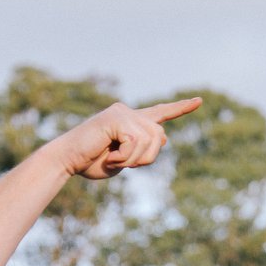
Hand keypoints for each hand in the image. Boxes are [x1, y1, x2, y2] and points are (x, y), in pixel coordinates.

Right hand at [51, 98, 200, 180]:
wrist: (67, 161)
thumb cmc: (89, 163)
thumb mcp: (123, 161)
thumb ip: (142, 150)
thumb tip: (164, 135)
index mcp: (131, 122)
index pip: (160, 113)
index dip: (180, 108)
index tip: (199, 101)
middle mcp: (128, 112)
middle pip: (158, 136)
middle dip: (146, 158)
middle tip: (121, 164)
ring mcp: (122, 112)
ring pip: (149, 140)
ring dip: (133, 159)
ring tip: (113, 159)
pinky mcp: (115, 117)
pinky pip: (135, 141)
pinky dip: (124, 157)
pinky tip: (109, 156)